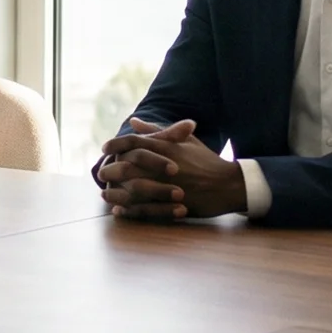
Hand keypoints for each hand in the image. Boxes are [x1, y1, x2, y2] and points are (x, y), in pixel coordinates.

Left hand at [97, 116, 245, 220]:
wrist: (229, 185)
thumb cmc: (206, 161)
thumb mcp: (185, 141)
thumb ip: (157, 131)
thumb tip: (134, 121)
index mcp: (167, 148)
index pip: (133, 142)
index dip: (115, 145)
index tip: (104, 149)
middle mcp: (164, 166)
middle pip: (126, 167)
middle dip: (109, 170)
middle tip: (101, 173)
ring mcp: (168, 187)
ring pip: (131, 191)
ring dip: (114, 193)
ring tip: (104, 194)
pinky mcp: (172, 206)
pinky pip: (143, 209)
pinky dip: (128, 211)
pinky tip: (118, 210)